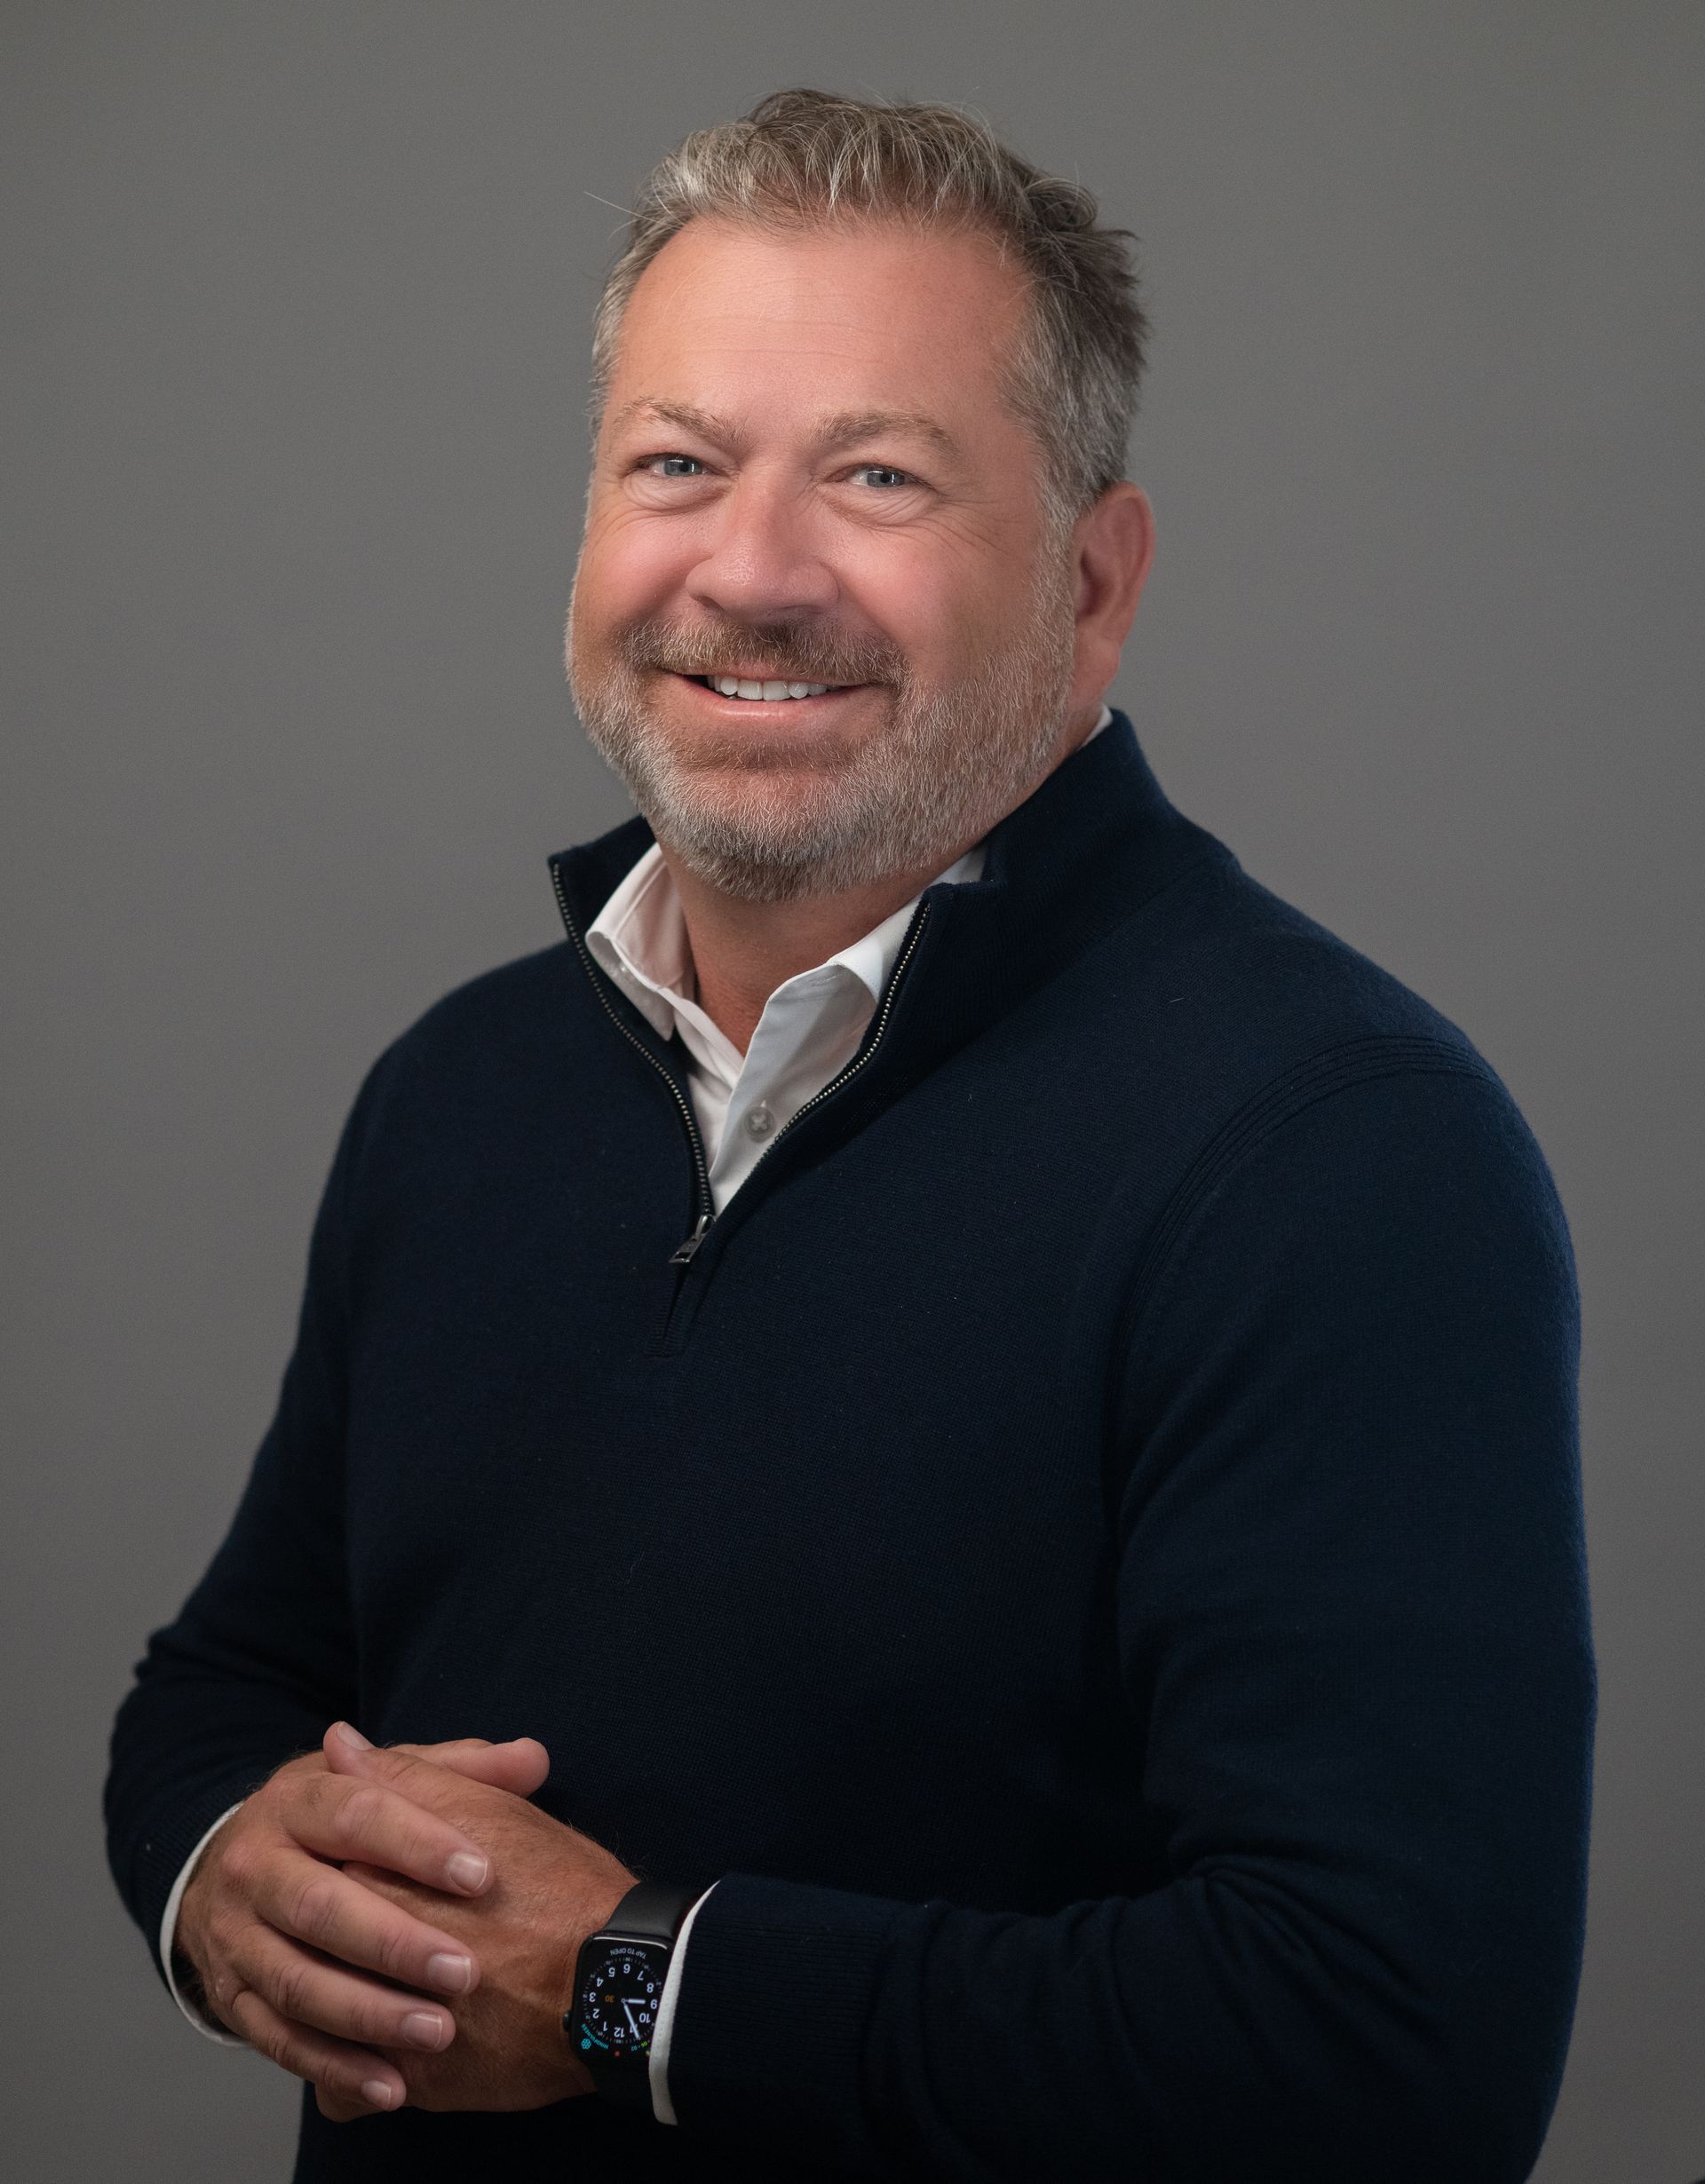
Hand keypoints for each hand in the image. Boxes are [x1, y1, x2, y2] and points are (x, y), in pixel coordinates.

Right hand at [174, 1731, 550, 2114]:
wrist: (230, 1867)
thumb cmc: (335, 1820)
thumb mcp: (382, 1782)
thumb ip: (457, 1771)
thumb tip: (532, 1759)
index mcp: (297, 1799)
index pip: (357, 1813)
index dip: (419, 1844)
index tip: (482, 1876)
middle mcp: (255, 1866)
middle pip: (319, 1905)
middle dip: (394, 1942)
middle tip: (466, 1972)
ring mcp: (235, 1936)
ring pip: (296, 1981)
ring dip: (368, 2014)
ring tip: (438, 2033)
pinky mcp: (231, 1999)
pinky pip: (278, 2039)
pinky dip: (334, 2066)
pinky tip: (392, 2085)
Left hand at [313, 1725, 639, 2121]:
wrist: (614, 1978)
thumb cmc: (557, 1884)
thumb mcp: (483, 1810)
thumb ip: (402, 1777)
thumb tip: (337, 1743)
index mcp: (373, 1875)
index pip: (312, 1869)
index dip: (329, 1869)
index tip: (353, 1873)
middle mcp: (362, 1950)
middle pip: (309, 1946)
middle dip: (326, 1947)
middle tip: (366, 1940)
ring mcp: (381, 2022)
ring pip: (319, 2026)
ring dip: (333, 2016)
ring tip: (374, 2001)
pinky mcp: (406, 2082)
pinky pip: (344, 2093)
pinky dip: (353, 2083)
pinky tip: (380, 2063)